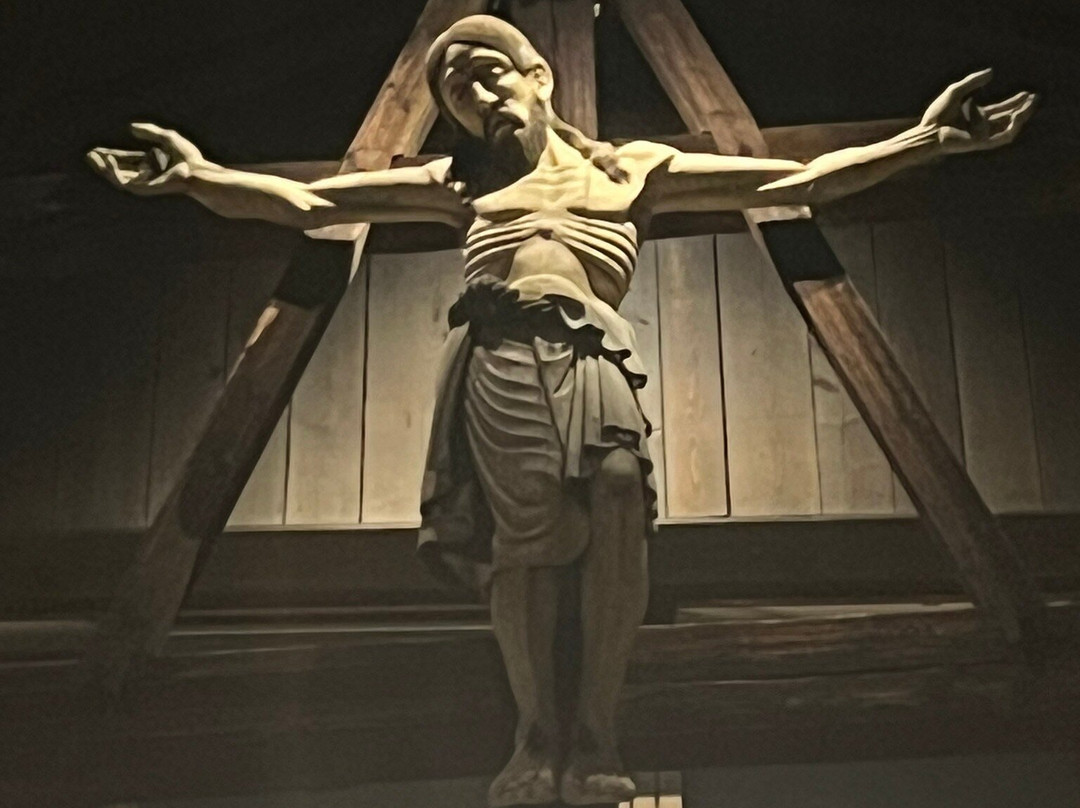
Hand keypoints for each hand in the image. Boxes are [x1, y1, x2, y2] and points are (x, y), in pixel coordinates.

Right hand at [86, 123, 208, 194]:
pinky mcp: (142, 188)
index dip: (112, 154)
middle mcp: (146, 174)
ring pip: (117, 177)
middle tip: (89, 154)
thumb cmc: (188, 157)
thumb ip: (149, 131)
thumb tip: (131, 127)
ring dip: (103, 167)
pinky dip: (112, 170)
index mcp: (151, 164)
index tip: (98, 149)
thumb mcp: (167, 138)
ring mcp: (143, 183)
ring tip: (91, 157)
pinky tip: (107, 159)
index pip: (127, 160)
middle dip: (103, 162)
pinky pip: (122, 180)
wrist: (196, 171)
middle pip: (119, 168)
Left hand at [920, 69, 1036, 153]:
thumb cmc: (937, 113)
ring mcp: (982, 135)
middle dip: (1022, 108)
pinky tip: (1017, 117)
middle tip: (1035, 98)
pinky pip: (1002, 138)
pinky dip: (1012, 128)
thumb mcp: (956, 91)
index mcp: (976, 115)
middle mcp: (981, 126)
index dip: (1014, 101)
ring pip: (1008, 128)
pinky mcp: (981, 143)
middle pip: (1008, 117)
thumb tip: (991, 72)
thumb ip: (973, 81)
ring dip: (1021, 117)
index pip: (1000, 109)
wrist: (928, 131)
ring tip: (1030, 105)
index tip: (1026, 93)